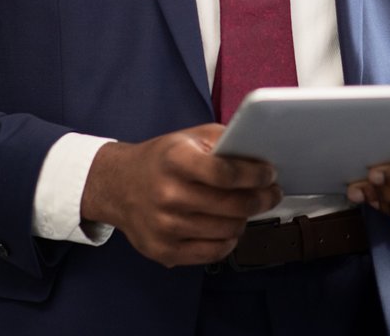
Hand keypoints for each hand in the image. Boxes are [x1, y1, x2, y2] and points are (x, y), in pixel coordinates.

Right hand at [81, 123, 281, 267]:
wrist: (118, 186)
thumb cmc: (161, 160)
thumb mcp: (188, 137)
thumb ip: (224, 140)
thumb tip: (260, 155)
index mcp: (175, 161)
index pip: (226, 173)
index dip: (255, 175)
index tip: (269, 174)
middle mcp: (168, 195)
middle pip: (232, 205)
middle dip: (262, 199)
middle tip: (271, 193)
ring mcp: (165, 227)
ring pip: (228, 230)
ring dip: (245, 219)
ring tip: (247, 207)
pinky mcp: (165, 251)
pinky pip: (213, 252)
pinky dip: (229, 240)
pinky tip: (229, 226)